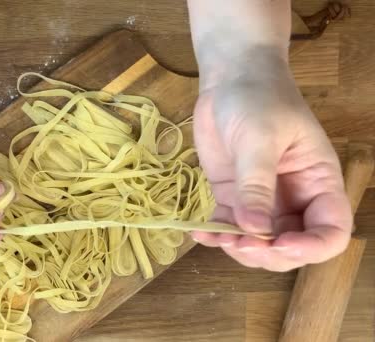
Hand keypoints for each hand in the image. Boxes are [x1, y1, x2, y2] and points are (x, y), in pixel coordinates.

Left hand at [191, 59, 351, 271]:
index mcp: (318, 182)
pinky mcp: (232, 197)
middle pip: (291, 247)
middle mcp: (294, 198)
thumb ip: (257, 185)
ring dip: (238, 248)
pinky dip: (216, 236)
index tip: (279, 243)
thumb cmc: (256, 98)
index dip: (310, 248)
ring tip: (215, 235)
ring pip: (258, 244)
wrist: (229, 78)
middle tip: (237, 241)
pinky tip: (198, 233)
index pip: (330, 232)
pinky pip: (228, 228)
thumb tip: (256, 230)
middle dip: (267, 253)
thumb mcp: (259, 138)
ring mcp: (261, 200)